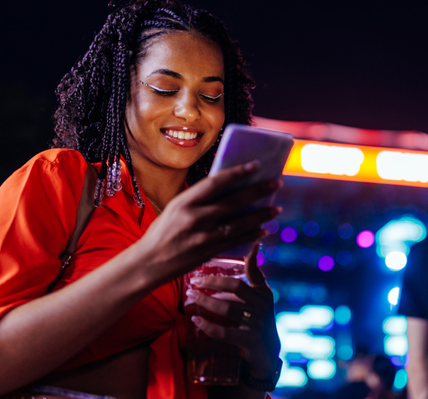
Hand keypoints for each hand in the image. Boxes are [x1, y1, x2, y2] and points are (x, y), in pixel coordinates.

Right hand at [138, 161, 282, 278]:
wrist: (149, 263)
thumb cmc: (163, 231)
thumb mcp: (175, 208)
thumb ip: (198, 199)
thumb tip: (229, 188)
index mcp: (184, 202)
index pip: (215, 182)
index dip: (237, 172)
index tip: (256, 164)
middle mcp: (195, 218)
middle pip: (234, 201)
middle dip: (259, 191)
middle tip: (277, 182)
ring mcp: (204, 237)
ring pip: (240, 223)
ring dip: (261, 215)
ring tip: (276, 209)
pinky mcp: (209, 252)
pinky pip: (236, 241)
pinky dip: (252, 235)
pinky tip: (264, 229)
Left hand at [187, 243, 280, 378]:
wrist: (266, 351)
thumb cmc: (255, 319)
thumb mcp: (256, 299)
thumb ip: (246, 282)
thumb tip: (228, 264)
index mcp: (263, 292)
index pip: (255, 272)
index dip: (251, 259)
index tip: (244, 245)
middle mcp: (262, 305)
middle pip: (236, 287)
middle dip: (212, 282)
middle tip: (194, 280)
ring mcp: (257, 322)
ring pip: (227, 308)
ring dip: (206, 302)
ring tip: (191, 297)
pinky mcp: (249, 340)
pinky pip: (224, 332)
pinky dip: (208, 325)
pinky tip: (196, 320)